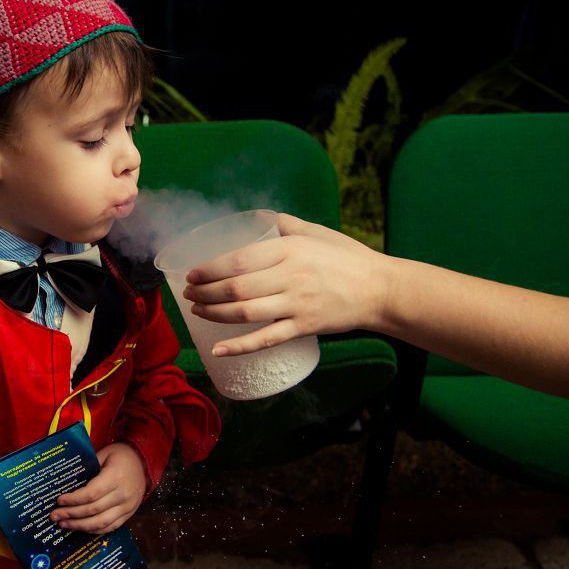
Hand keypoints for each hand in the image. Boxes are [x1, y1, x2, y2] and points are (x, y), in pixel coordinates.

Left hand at [50, 443, 146, 533]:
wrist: (143, 463)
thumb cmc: (121, 456)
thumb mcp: (104, 454)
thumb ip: (88, 468)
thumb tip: (67, 483)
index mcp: (115, 477)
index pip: (91, 494)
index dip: (73, 500)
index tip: (59, 501)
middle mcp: (122, 495)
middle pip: (93, 510)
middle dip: (71, 514)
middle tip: (54, 516)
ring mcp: (127, 507)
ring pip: (100, 523)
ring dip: (79, 526)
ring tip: (64, 524)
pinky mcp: (128, 514)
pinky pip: (109, 527)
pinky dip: (93, 530)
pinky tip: (80, 528)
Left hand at [183, 214, 389, 356]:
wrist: (380, 289)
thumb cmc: (348, 258)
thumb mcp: (317, 232)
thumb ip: (287, 225)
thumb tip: (260, 218)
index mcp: (290, 249)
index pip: (239, 259)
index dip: (210, 269)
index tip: (192, 272)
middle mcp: (290, 276)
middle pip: (236, 288)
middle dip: (205, 292)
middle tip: (188, 292)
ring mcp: (296, 304)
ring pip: (244, 313)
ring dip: (213, 313)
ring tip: (196, 309)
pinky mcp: (304, 327)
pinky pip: (265, 339)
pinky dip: (239, 347)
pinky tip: (218, 350)